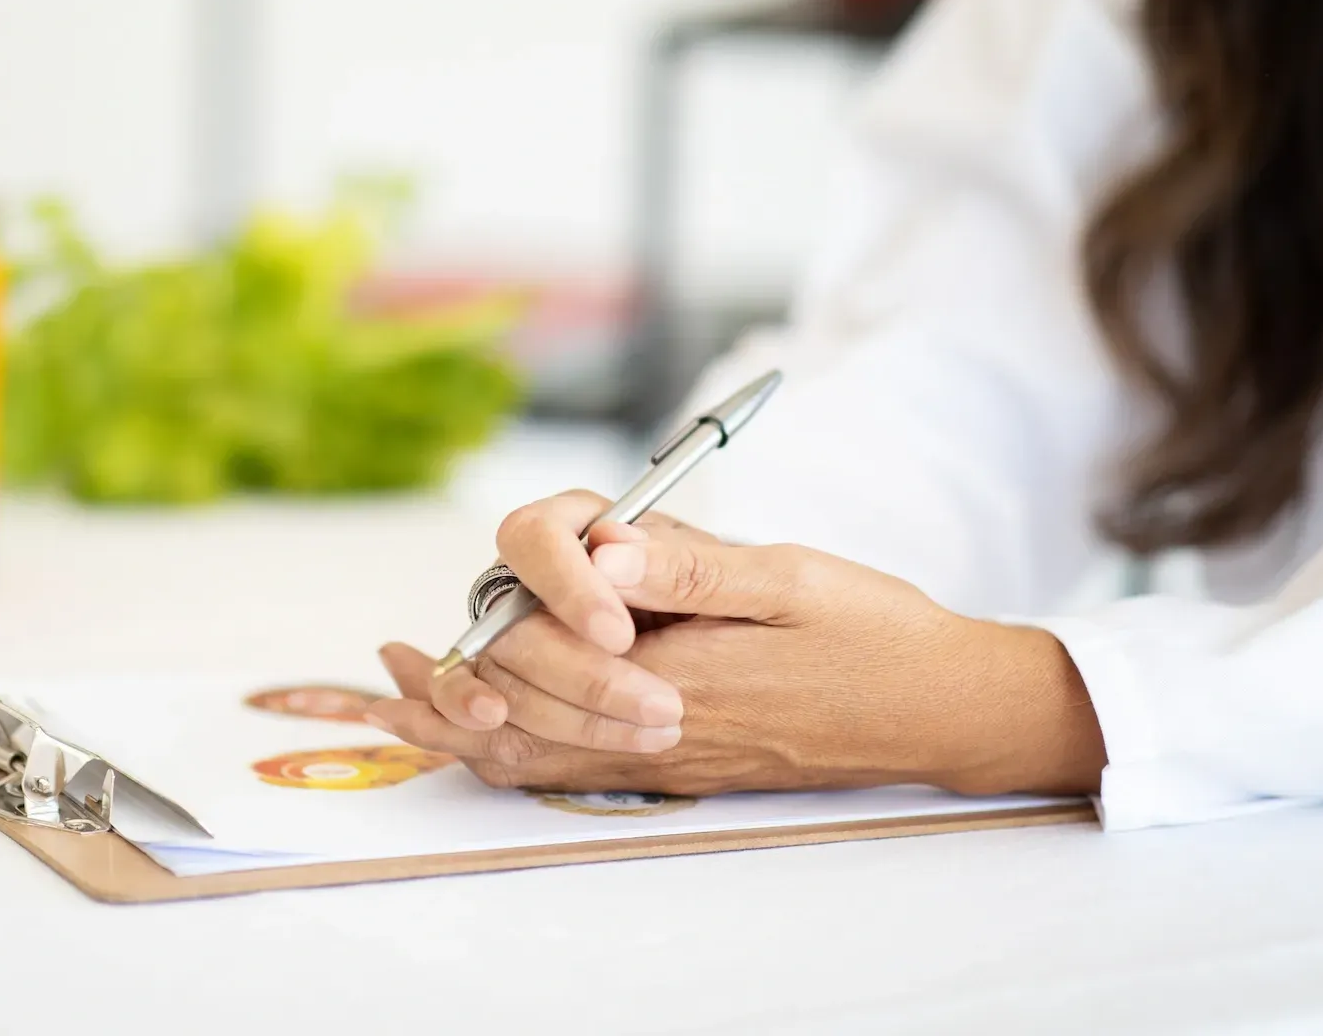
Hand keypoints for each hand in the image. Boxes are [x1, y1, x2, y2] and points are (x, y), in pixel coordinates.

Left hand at [367, 503, 1106, 796]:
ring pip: (533, 756)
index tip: (489, 579)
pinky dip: (510, 755)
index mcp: (676, 674)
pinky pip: (572, 776)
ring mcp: (665, 756)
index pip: (547, 646)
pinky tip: (480, 733)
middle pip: (523, 705)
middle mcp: (657, 729)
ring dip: (457, 730)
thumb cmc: (872, 634)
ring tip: (390, 705)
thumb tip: (598, 545)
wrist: (937, 711)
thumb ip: (686, 566)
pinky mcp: (677, 765)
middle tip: (386, 664)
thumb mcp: (786, 577)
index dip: (515, 601)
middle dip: (456, 675)